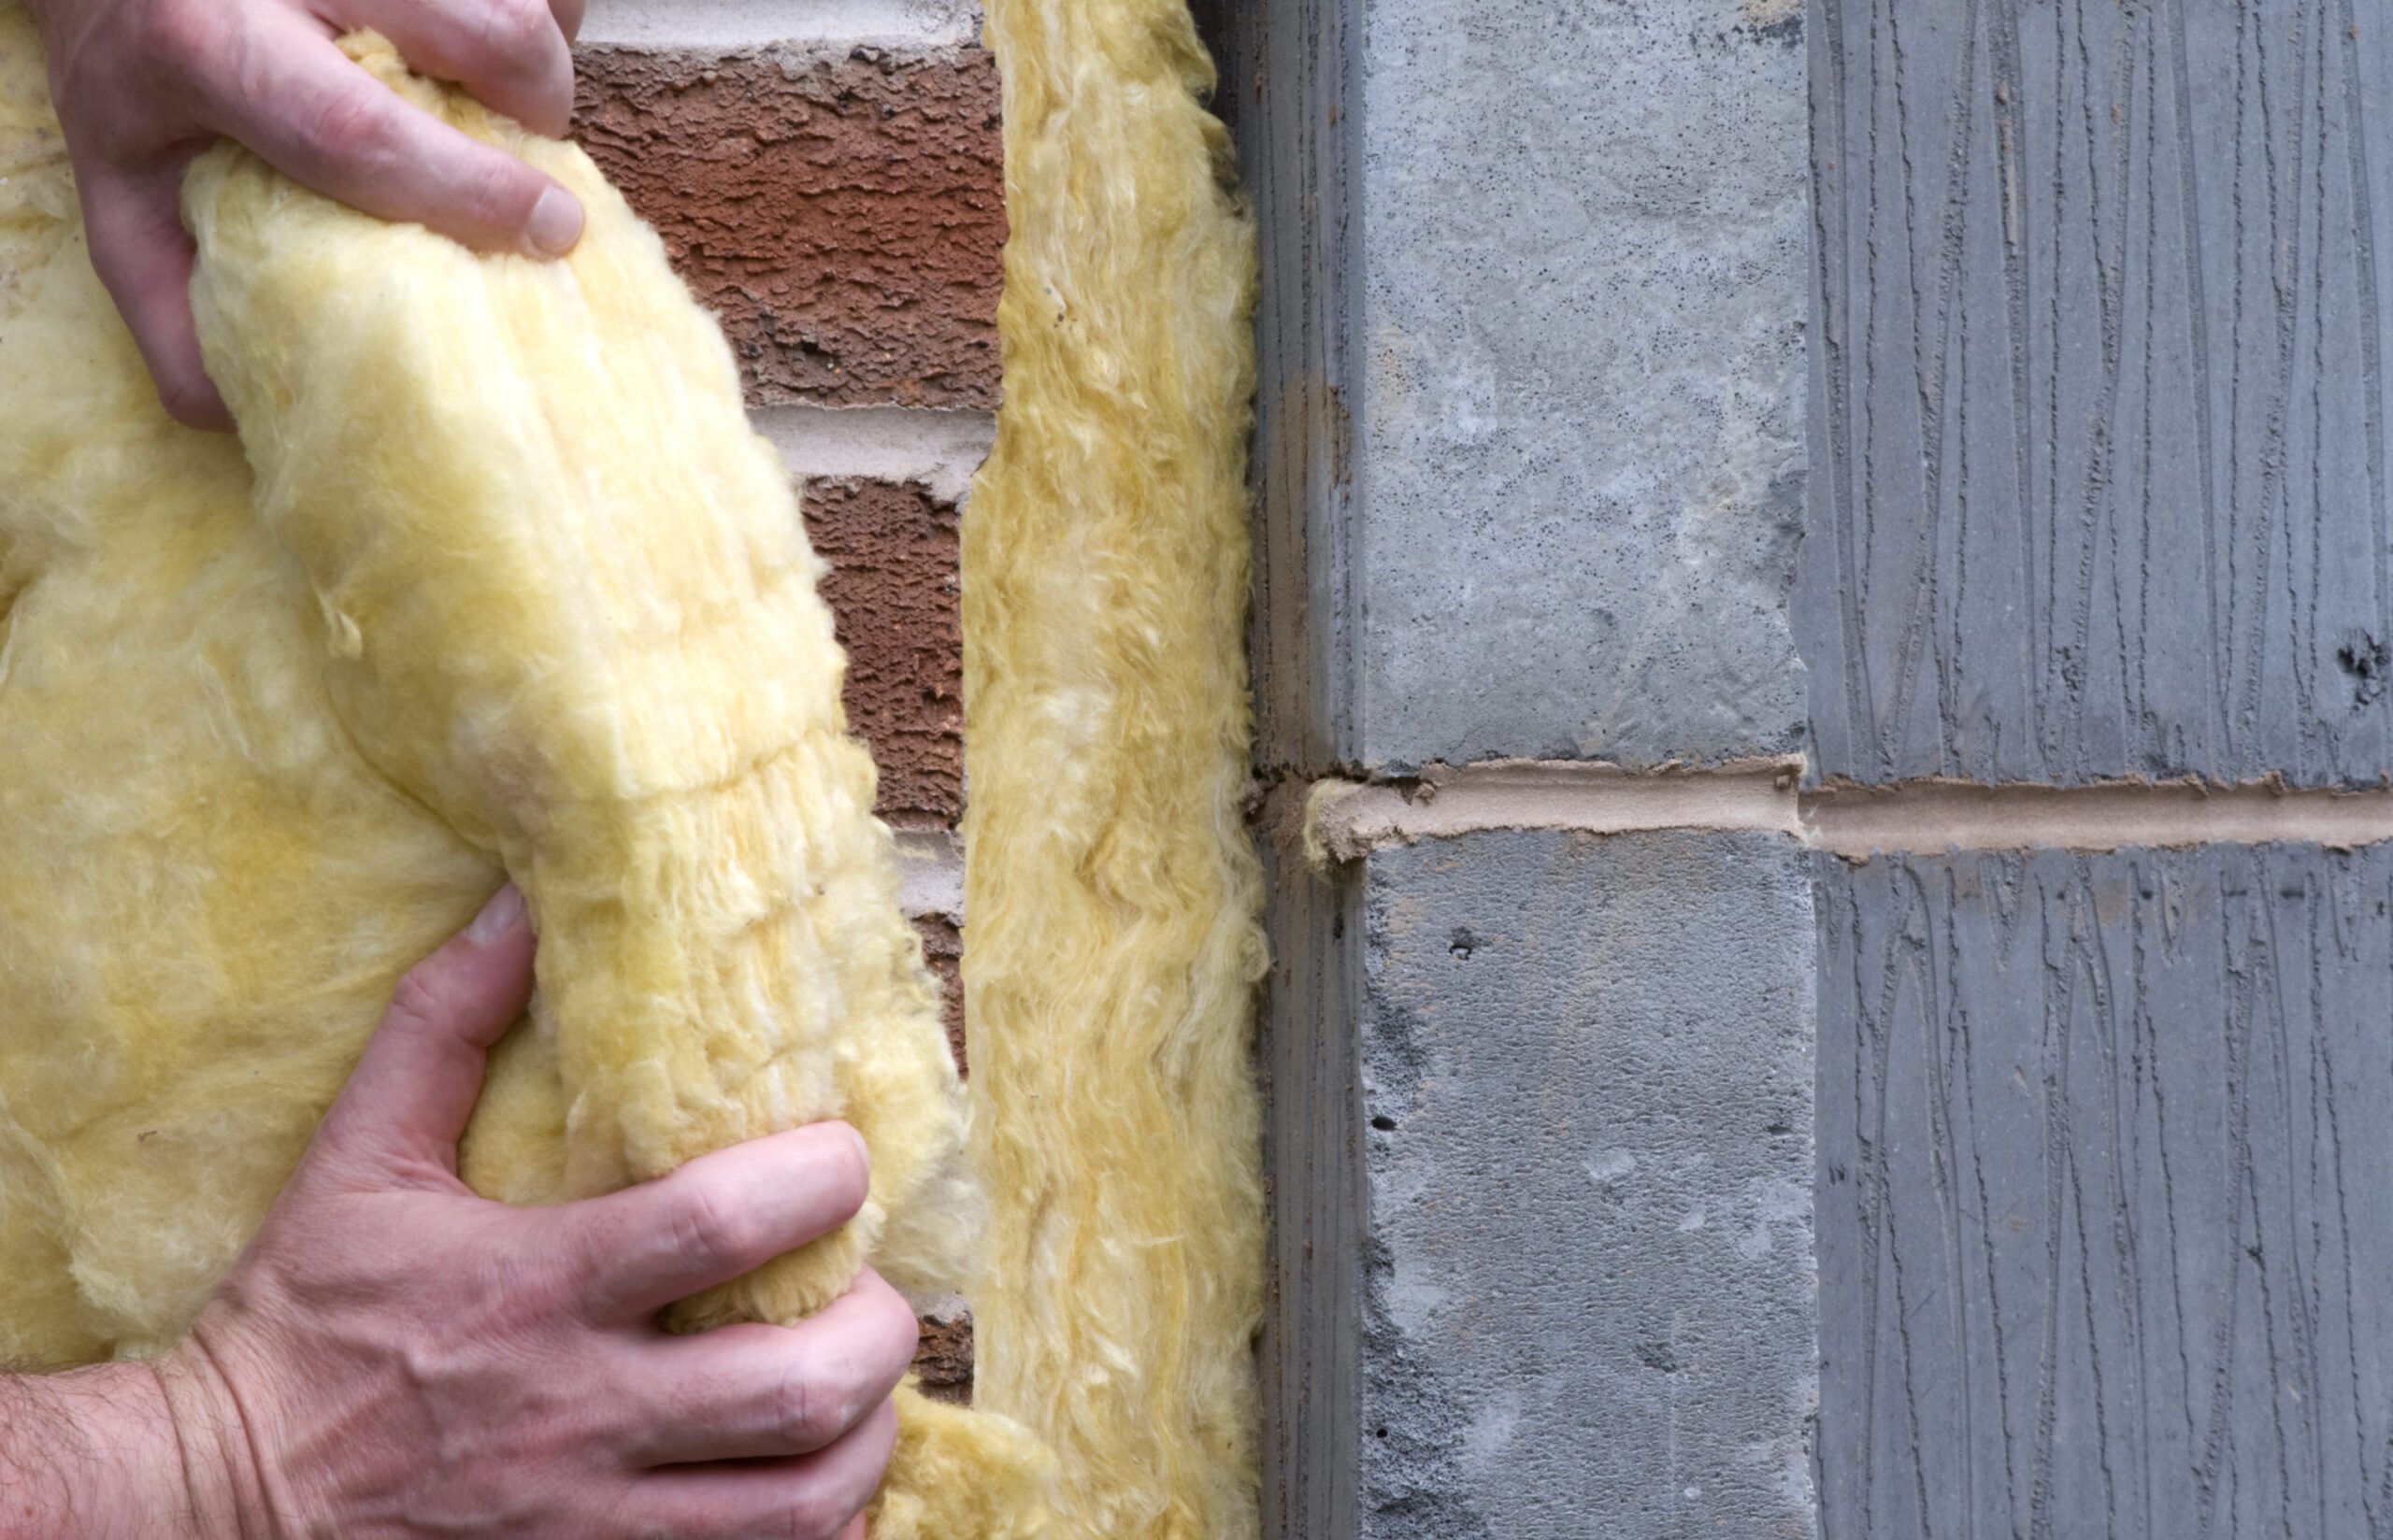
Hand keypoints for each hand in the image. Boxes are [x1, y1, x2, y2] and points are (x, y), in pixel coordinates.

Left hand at [25, 0, 589, 429]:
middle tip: (528, 157)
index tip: (552, 236)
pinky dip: (536, 9)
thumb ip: (176, 313)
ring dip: (543, 55)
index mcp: (203, 50)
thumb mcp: (124, 201)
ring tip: (507, 99)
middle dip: (538, 105)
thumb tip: (259, 419)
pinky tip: (482, 43)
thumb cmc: (135, 84)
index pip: (359, 132)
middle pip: (482, 30)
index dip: (471, 193)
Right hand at [97, 886, 906, 1538]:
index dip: (822, 1180)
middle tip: (873, 1292)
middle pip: (796, 1389)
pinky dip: (818, 1532)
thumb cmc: (304, 1318)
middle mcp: (577, 1412)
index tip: (844, 1158)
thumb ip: (446, 1025)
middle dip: (876, 1333)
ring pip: (798, 1504)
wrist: (214, 1501)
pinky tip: (814, 1485)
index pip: (720, 1224)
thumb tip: (520, 904)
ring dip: (865, 1440)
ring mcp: (590, 1522)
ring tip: (862, 1390)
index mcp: (533, 1287)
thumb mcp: (358, 1159)